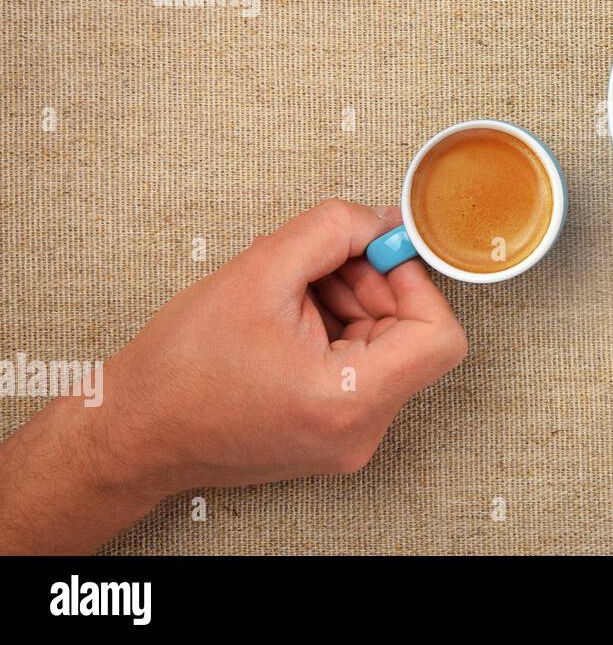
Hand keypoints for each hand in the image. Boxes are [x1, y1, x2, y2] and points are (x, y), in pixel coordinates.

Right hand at [0, 199, 465, 552]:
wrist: (132, 431)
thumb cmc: (180, 369)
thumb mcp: (259, 271)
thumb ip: (332, 230)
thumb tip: (381, 219)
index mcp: (350, 400)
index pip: (438, 335)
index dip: (412, 281)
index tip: (375, 253)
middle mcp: (360, 430)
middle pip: (412, 335)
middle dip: (371, 285)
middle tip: (318, 264)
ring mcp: (349, 435)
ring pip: (386, 346)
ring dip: (349, 302)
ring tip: (290, 290)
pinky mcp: (333, 430)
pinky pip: (361, 364)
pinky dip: (335, 327)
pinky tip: (288, 314)